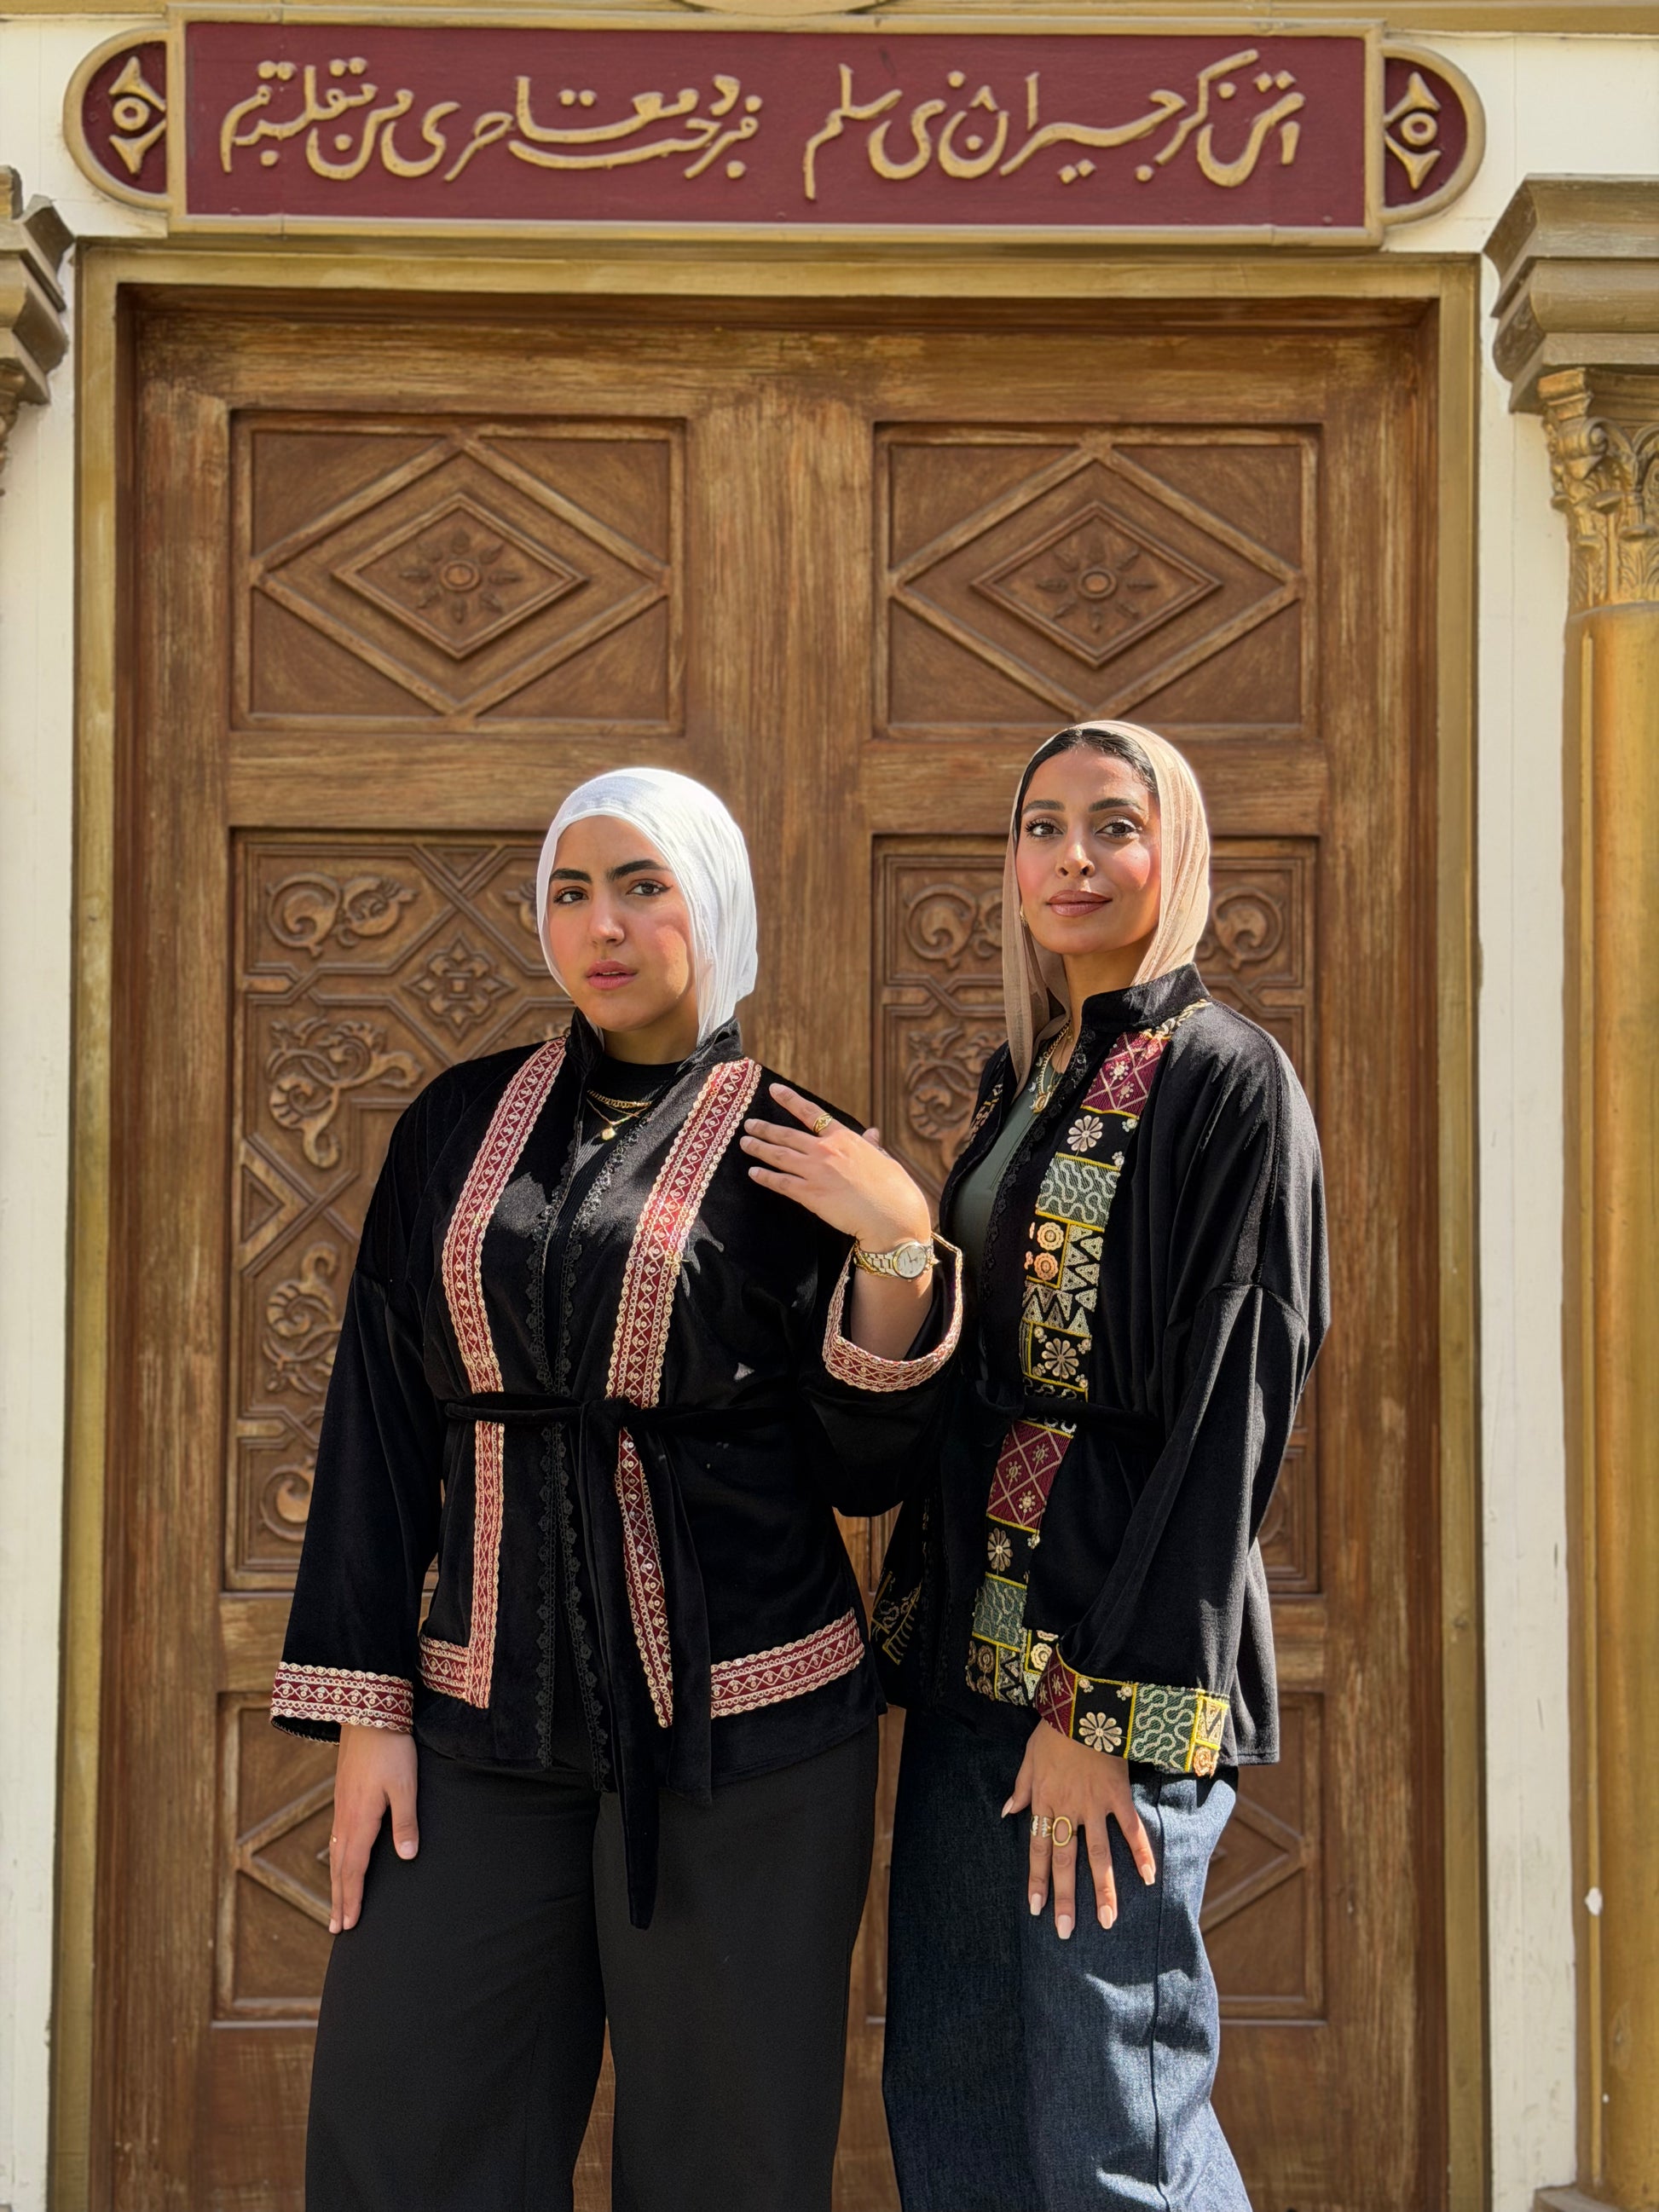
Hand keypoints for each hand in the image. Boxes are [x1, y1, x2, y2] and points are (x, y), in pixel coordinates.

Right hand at [329, 1723, 418, 1933]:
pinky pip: (336, 1836)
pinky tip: (339, 1859)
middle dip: (339, 1899)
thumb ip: (405, 1822)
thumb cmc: (391, 1749)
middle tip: (337, 1928)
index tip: (349, 1925)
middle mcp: (345, 1817)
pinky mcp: (343, 1794)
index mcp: (360, 1820)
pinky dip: (336, 1858)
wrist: (368, 1712)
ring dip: (336, 1881)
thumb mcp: (405, 1785)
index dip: (353, 1899)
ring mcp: (341, 1805)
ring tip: (336, 1904)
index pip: (354, 1870)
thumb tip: (407, 1857)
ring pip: (335, 1853)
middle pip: (340, 1868)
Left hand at [740, 1083, 931, 1251]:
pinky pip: (781, 1182)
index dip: (790, 1100)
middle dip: (765, 1128)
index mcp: (845, 1138)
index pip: (812, 1113)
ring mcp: (815, 1172)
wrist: (891, 1216)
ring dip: (759, 1148)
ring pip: (779, 1155)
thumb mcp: (884, 1159)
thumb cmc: (894, 1189)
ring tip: (744, 1143)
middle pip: (787, 1135)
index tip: (774, 1091)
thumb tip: (872, 1133)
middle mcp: (826, 1150)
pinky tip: (753, 1173)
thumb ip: (872, 1146)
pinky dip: (765, 1177)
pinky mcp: (810, 1194)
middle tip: (749, 1124)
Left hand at [1003, 1717, 1156, 1937]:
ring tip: (1108, 1921)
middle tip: (1066, 1932)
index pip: (1038, 1850)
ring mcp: (1094, 1806)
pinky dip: (1141, 1853)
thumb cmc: (1053, 1732)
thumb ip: (1020, 1788)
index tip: (1037, 1910)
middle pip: (1066, 1862)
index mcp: (1043, 1802)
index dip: (1038, 1881)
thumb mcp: (1028, 1759)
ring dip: (1103, 1890)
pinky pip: (1131, 1829)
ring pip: (1098, 1855)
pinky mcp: (1118, 1796)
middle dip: (1066, 1899)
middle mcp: (1068, 1811)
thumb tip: (1007, 1811)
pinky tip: (1149, 1878)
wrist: (1081, 1708)